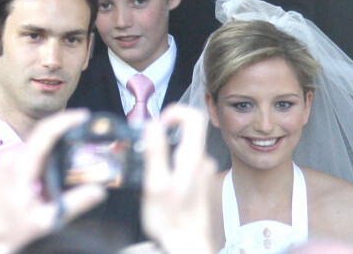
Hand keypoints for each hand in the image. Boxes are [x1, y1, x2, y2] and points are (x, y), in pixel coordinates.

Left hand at [0, 110, 105, 253]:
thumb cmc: (8, 231)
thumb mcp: (44, 221)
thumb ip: (73, 205)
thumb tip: (100, 191)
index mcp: (21, 167)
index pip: (45, 132)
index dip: (66, 120)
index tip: (85, 116)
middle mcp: (13, 158)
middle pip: (44, 134)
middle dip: (67, 129)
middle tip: (89, 132)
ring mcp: (8, 160)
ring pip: (39, 143)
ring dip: (57, 142)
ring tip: (78, 147)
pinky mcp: (7, 166)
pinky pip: (32, 151)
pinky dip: (48, 152)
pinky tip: (59, 165)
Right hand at [141, 104, 216, 253]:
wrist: (188, 247)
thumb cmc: (171, 221)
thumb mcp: (155, 185)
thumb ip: (155, 152)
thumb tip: (152, 125)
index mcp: (193, 157)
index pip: (193, 116)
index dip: (174, 112)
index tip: (158, 124)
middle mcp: (203, 161)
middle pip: (188, 130)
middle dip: (166, 134)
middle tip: (149, 150)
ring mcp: (204, 171)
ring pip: (185, 148)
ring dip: (168, 153)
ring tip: (153, 174)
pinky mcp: (201, 182)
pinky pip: (186, 162)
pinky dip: (173, 166)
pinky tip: (163, 186)